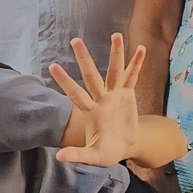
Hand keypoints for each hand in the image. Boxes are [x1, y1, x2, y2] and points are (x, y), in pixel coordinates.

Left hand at [49, 33, 145, 166]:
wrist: (127, 146)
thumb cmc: (108, 151)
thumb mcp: (94, 156)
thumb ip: (78, 155)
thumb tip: (58, 157)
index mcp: (91, 112)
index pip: (75, 93)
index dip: (65, 81)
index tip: (52, 66)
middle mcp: (101, 99)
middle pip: (91, 76)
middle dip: (84, 58)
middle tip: (75, 40)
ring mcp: (115, 95)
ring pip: (114, 71)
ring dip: (116, 53)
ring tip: (116, 35)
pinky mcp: (128, 94)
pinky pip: (132, 76)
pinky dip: (136, 63)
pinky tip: (140, 48)